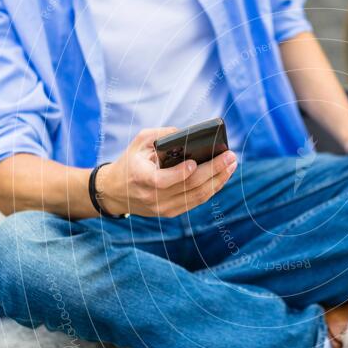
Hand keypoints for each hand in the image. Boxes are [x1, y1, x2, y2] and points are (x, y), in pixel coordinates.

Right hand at [95, 127, 237, 216]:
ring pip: (197, 196)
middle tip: (230, 157)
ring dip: (218, 180)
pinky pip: (196, 201)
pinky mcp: (172, 212)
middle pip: (188, 187)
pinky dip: (212, 188)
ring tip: (231, 164)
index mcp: (141, 179)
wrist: (116, 192)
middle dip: (213, 171)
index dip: (180, 174)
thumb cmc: (131, 162)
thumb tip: (189, 135)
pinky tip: (223, 176)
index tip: (195, 162)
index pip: (162, 181)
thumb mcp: (139, 143)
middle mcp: (153, 197)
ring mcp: (163, 208)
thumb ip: (162, 136)